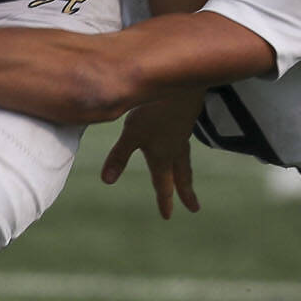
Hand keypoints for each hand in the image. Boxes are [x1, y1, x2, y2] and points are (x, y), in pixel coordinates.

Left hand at [100, 90, 207, 219]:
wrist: (181, 83)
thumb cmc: (154, 110)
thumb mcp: (132, 134)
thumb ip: (119, 156)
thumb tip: (107, 181)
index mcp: (163, 157)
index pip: (164, 185)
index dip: (165, 201)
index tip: (167, 216)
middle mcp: (176, 148)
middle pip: (182, 175)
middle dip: (186, 192)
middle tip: (194, 208)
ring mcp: (182, 132)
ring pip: (185, 158)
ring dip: (186, 171)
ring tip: (186, 177)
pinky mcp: (185, 117)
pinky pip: (185, 140)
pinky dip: (184, 148)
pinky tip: (180, 140)